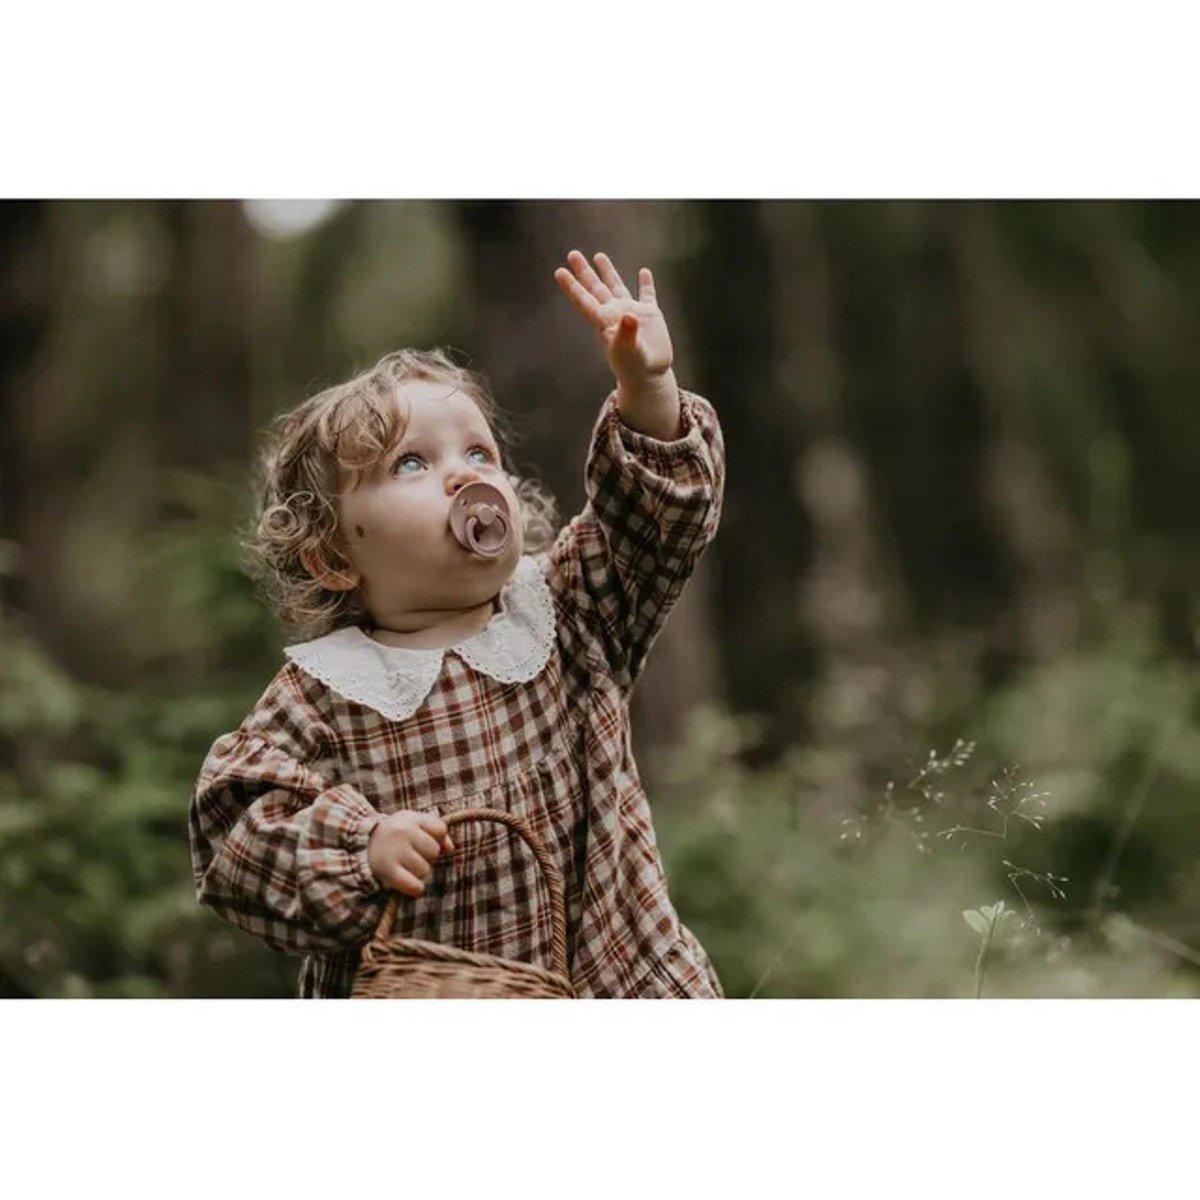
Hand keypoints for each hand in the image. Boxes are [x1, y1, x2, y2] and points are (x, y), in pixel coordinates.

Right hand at [367, 809, 453, 897]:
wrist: (362, 845)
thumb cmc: (396, 834)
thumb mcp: (413, 824)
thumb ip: (435, 831)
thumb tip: (450, 849)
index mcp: (410, 818)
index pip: (440, 829)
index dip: (437, 838)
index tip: (424, 841)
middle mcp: (402, 832)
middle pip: (434, 851)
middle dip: (428, 856)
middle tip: (413, 855)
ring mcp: (394, 851)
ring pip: (425, 869)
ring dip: (419, 872)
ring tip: (406, 866)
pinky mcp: (388, 871)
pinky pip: (414, 886)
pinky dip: (416, 888)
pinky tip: (410, 883)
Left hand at [554, 250, 673, 390]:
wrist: (649, 377)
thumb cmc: (633, 367)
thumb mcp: (629, 352)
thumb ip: (627, 334)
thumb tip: (630, 315)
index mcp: (605, 321)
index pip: (585, 300)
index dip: (572, 286)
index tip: (559, 271)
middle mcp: (615, 313)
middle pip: (596, 288)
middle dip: (584, 272)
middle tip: (572, 254)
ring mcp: (632, 313)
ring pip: (617, 286)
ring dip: (608, 272)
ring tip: (598, 256)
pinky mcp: (651, 316)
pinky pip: (647, 295)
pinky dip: (646, 283)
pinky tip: (644, 272)